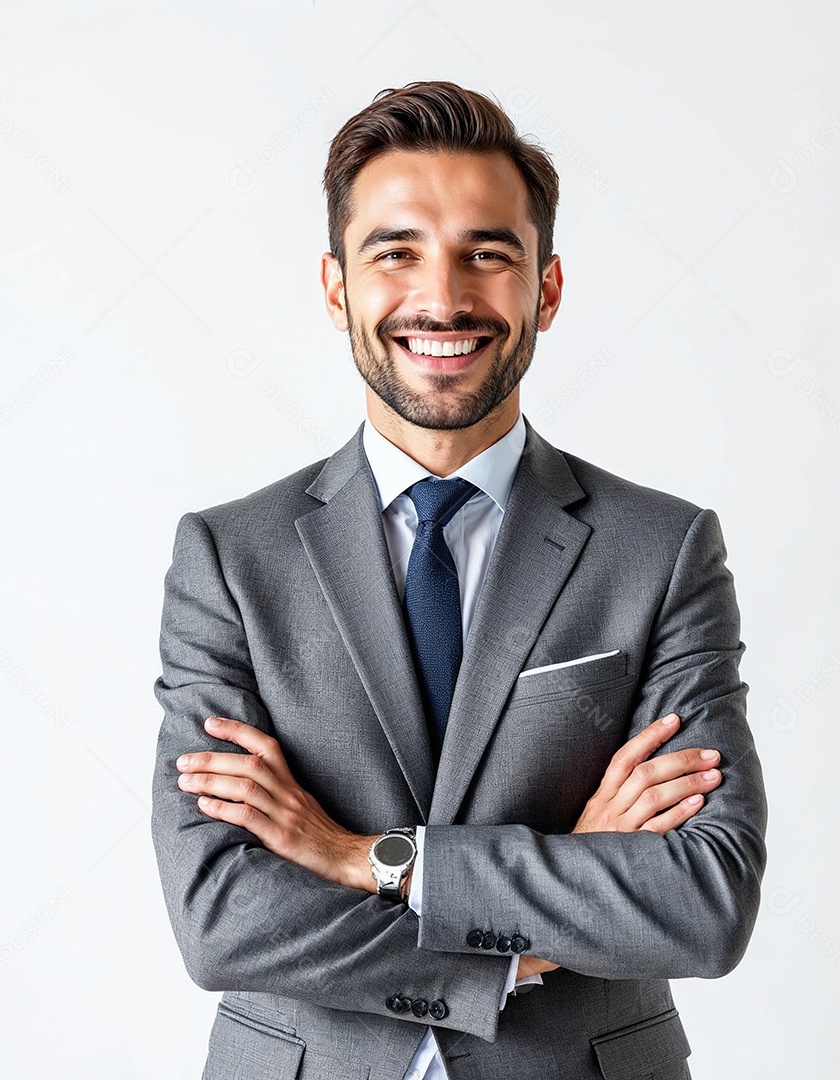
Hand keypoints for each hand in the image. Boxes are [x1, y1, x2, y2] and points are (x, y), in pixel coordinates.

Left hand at [176, 716, 377, 892]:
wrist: (348, 859)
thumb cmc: (320, 836)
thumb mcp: (301, 806)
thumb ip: (275, 794)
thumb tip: (239, 787)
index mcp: (291, 783)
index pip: (265, 746)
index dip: (237, 731)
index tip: (209, 723)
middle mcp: (288, 793)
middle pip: (249, 763)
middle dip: (212, 759)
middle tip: (184, 761)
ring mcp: (286, 814)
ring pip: (246, 786)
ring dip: (211, 781)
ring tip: (185, 782)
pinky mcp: (283, 838)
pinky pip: (250, 817)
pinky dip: (224, 809)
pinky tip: (204, 806)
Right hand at [516, 712, 719, 979]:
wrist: (571, 883)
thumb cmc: (591, 848)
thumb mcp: (596, 816)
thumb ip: (618, 794)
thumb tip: (651, 770)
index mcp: (601, 796)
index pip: (624, 756)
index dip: (649, 736)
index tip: (675, 719)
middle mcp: (608, 808)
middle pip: (645, 773)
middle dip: (681, 759)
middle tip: (710, 754)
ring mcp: (619, 829)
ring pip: (653, 796)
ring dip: (687, 783)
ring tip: (714, 776)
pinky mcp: (631, 850)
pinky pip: (657, 827)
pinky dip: (679, 813)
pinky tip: (698, 803)